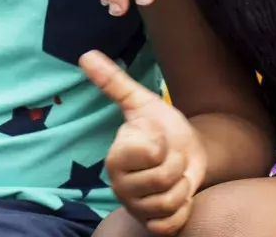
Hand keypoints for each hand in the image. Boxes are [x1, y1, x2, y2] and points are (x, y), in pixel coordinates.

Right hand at [82, 51, 205, 235]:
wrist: (189, 154)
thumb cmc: (163, 128)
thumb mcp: (143, 103)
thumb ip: (114, 82)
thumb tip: (86, 55)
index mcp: (115, 159)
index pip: (148, 153)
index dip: (161, 144)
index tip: (157, 138)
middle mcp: (120, 187)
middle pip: (162, 180)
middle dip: (176, 165)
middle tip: (170, 158)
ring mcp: (136, 208)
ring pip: (169, 203)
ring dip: (182, 187)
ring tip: (176, 177)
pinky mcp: (153, 225)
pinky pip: (170, 225)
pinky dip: (182, 211)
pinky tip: (180, 198)